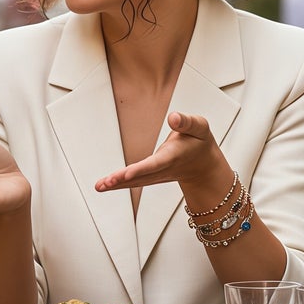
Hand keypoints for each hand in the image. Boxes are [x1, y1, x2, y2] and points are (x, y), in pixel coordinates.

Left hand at [94, 112, 219, 192]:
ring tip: (99, 186)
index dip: (140, 169)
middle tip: (106, 183)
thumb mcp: (199, 127)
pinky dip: (119, 184)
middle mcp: (163, 169)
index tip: (126, 173)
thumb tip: (173, 117)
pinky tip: (105, 185)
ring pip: (136, 182)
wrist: (204, 166)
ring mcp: (157, 175)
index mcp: (173, 156)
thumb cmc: (199, 143)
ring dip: (117, 185)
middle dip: (123, 180)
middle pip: (141, 176)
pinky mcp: (151, 177)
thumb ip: (187, 122)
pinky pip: (134, 182)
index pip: (155, 163)